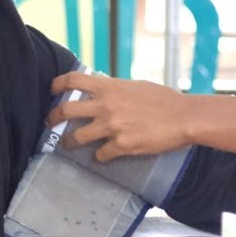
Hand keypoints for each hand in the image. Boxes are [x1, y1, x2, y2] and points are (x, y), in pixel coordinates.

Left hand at [47, 72, 190, 160]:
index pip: (73, 80)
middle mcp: (106, 106)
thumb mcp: (137, 86)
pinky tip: (106, 155)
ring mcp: (112, 127)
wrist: (184, 118)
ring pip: (77, 138)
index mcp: (110, 87)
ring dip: (70, 143)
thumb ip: (117, 89)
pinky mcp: (121, 146)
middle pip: (66, 111)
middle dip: (53, 118)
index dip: (57, 84)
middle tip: (51, 122)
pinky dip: (101, 156)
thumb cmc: (166, 99)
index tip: (52, 90)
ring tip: (70, 145)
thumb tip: (105, 92)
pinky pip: (100, 155)